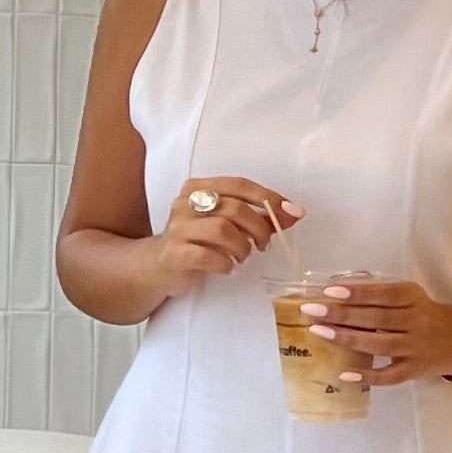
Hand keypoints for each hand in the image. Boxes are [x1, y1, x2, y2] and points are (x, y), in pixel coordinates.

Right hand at [153, 176, 300, 292]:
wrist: (158, 267)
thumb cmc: (198, 243)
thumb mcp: (227, 226)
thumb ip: (258, 218)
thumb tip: (293, 214)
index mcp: (198, 188)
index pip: (238, 185)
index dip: (268, 198)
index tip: (291, 212)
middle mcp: (185, 202)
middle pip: (234, 208)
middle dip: (258, 228)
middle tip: (264, 245)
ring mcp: (177, 227)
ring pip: (222, 230)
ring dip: (242, 247)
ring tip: (243, 257)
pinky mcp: (174, 253)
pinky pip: (207, 256)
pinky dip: (224, 264)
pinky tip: (227, 267)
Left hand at [302, 280, 451, 388]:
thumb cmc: (426, 314)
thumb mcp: (412, 297)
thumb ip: (383, 296)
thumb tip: (338, 296)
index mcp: (414, 298)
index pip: (384, 294)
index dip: (358, 293)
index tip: (330, 291)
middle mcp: (416, 322)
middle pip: (376, 318)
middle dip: (341, 314)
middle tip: (311, 311)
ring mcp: (415, 348)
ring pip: (379, 344)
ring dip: (347, 338)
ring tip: (319, 332)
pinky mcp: (414, 370)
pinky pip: (389, 376)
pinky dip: (367, 376)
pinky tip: (344, 374)